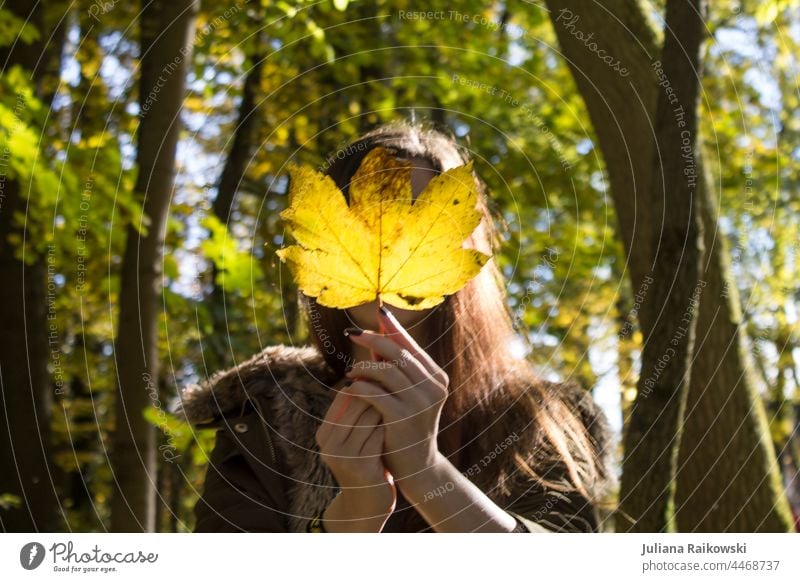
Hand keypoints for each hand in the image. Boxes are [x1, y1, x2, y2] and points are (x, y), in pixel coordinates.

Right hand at [315, 386, 396, 531]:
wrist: (366, 506)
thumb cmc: (365, 463)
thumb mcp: (353, 438)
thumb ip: (356, 413)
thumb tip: (369, 373)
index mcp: (324, 433)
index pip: (343, 396)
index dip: (366, 384)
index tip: (387, 379)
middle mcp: (329, 444)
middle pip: (357, 403)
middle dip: (380, 392)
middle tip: (399, 386)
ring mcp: (343, 456)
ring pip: (370, 416)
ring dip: (389, 407)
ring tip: (402, 401)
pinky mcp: (360, 466)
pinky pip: (380, 434)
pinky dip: (392, 425)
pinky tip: (403, 422)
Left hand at [344, 306, 448, 489]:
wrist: (416, 467)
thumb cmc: (406, 427)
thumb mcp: (405, 395)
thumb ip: (394, 369)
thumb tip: (375, 336)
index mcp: (437, 378)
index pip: (411, 345)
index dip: (393, 328)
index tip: (377, 313)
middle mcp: (433, 387)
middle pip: (398, 352)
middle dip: (373, 338)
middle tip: (352, 333)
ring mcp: (420, 403)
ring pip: (385, 370)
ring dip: (363, 366)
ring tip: (349, 370)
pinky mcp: (403, 417)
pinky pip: (375, 393)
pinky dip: (359, 386)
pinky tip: (350, 386)